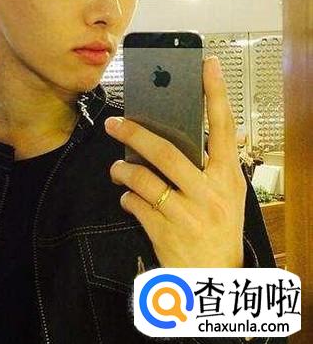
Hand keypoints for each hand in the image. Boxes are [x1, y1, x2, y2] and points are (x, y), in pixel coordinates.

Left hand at [104, 56, 246, 267]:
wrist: (215, 279)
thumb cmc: (219, 229)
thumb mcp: (226, 196)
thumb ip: (210, 166)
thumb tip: (189, 135)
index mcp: (227, 177)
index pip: (223, 127)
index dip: (215, 94)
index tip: (207, 64)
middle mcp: (209, 192)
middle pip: (165, 151)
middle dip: (134, 134)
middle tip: (115, 124)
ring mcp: (187, 213)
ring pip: (142, 178)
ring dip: (123, 171)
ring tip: (117, 170)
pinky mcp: (164, 231)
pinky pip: (134, 204)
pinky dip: (126, 198)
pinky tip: (129, 199)